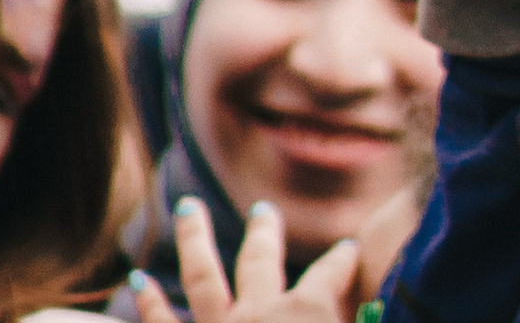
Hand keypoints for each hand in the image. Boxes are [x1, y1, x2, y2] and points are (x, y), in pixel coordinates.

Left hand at [149, 198, 362, 321]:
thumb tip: (382, 318)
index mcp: (307, 316)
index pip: (331, 276)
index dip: (342, 260)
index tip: (349, 247)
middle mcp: (260, 314)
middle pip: (261, 260)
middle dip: (264, 232)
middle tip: (262, 209)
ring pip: (203, 273)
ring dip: (194, 237)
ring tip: (186, 208)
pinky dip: (150, 301)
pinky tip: (137, 280)